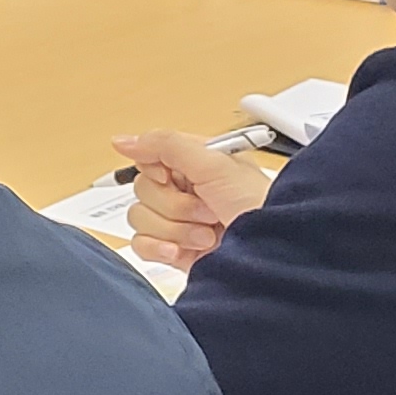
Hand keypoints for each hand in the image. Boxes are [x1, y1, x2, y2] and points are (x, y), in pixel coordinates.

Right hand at [113, 130, 271, 267]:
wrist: (272, 254)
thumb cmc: (259, 206)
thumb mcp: (215, 163)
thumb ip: (166, 145)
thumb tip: (124, 140)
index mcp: (193, 164)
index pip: (149, 159)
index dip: (157, 171)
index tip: (174, 178)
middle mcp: (184, 191)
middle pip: (142, 191)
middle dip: (175, 205)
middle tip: (206, 209)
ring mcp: (178, 223)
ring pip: (139, 218)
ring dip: (175, 229)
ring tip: (206, 233)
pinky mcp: (173, 251)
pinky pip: (140, 245)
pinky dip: (159, 248)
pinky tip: (182, 251)